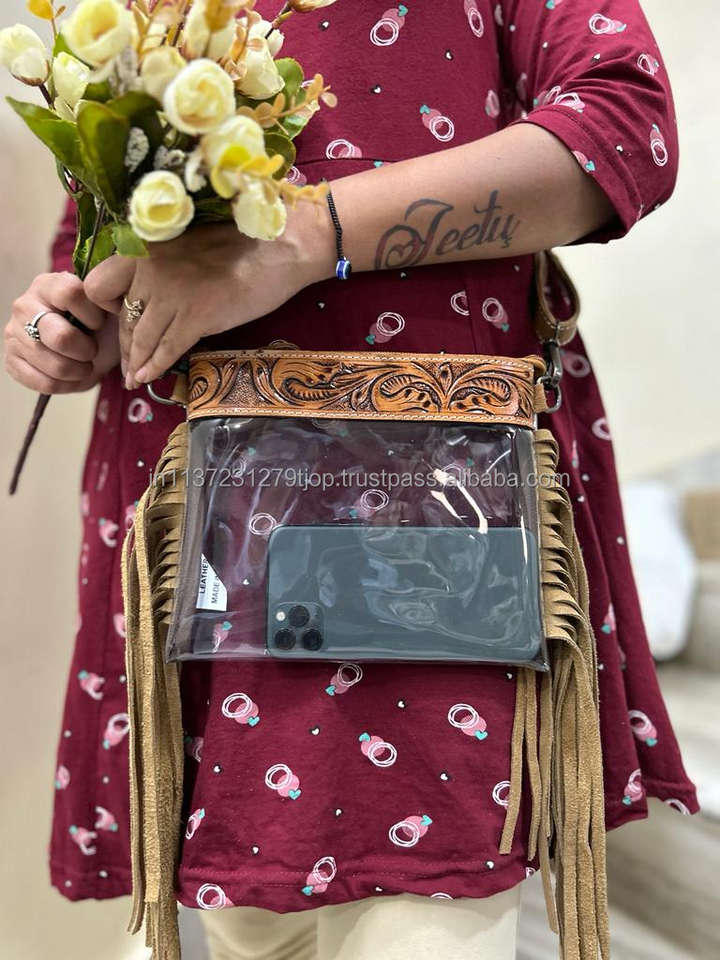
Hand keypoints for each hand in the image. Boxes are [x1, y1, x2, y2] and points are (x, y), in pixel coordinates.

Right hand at [4, 271, 119, 393]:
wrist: (89, 350)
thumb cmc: (100, 326)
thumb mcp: (110, 309)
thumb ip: (111, 300)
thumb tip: (112, 301)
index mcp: (48, 285)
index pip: (70, 293)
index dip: (92, 315)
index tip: (99, 324)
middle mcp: (24, 306)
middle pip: (61, 337)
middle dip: (86, 350)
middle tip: (92, 351)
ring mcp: (14, 334)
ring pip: (55, 365)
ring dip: (79, 371)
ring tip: (84, 364)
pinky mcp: (11, 361)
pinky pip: (44, 383)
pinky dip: (67, 385)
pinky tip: (71, 376)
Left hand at [84, 200, 335, 388]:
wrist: (279, 248)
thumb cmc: (242, 245)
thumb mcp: (188, 246)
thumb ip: (165, 267)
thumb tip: (152, 296)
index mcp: (147, 248)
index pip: (103, 285)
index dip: (107, 309)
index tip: (122, 323)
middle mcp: (151, 269)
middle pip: (124, 318)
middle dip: (125, 347)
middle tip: (126, 367)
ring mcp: (172, 293)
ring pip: (142, 337)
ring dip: (137, 362)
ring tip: (135, 379)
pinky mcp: (196, 316)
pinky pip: (167, 348)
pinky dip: (156, 366)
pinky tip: (149, 378)